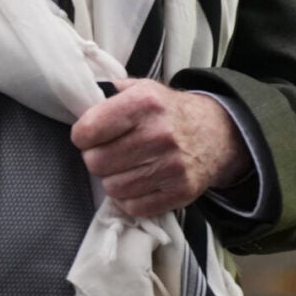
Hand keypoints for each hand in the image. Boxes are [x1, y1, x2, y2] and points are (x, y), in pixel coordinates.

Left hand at [71, 78, 245, 217]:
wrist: (217, 133)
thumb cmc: (168, 111)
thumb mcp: (142, 88)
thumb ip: (108, 94)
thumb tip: (78, 103)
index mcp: (144, 103)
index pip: (88, 130)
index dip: (82, 136)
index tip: (88, 136)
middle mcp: (158, 134)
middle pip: (96, 162)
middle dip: (95, 158)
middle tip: (107, 152)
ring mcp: (171, 166)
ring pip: (112, 187)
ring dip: (112, 179)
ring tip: (124, 166)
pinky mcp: (180, 191)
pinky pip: (134, 206)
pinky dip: (129, 198)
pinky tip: (136, 182)